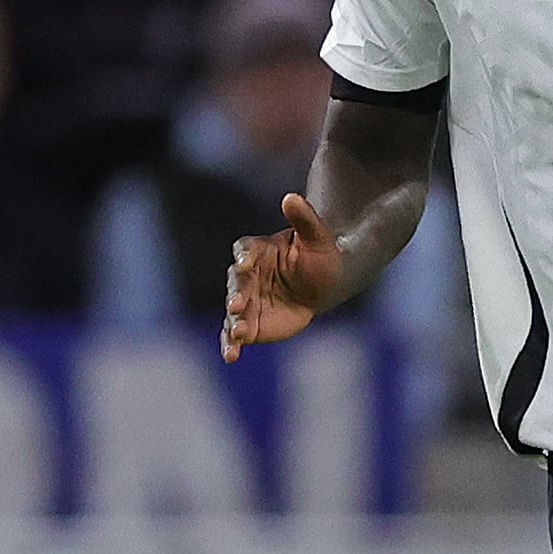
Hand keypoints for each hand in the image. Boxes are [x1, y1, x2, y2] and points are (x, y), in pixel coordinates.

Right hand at [221, 191, 341, 361]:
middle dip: (236, 294)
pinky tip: (230, 356)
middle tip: (237, 304)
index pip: (244, 251)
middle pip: (235, 284)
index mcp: (257, 251)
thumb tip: (292, 197)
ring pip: (233, 312)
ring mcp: (246, 301)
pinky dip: (230, 345)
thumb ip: (304, 219)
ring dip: (233, 323)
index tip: (246, 262)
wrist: (322, 285)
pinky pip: (235, 334)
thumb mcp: (317, 237)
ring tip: (236, 335)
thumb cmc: (319, 256)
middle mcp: (246, 276)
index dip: (244, 256)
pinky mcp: (249, 324)